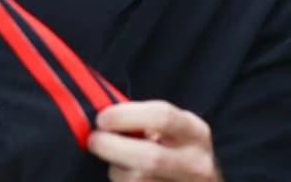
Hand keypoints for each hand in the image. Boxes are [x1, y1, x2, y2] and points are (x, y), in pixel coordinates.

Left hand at [88, 101, 220, 181]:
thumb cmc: (176, 152)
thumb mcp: (171, 131)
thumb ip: (143, 120)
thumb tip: (103, 114)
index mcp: (195, 133)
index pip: (163, 117)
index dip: (126, 116)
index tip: (103, 118)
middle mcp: (196, 163)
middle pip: (149, 157)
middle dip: (112, 147)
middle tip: (94, 140)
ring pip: (137, 180)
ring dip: (117, 170)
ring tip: (119, 163)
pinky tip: (127, 177)